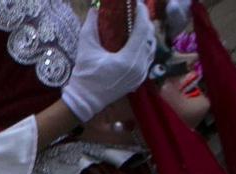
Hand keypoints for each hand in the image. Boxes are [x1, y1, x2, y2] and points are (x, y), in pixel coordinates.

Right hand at [63, 3, 155, 122]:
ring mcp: (141, 74)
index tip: (136, 4)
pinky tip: (137, 43)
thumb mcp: (86, 50)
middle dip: (145, 22)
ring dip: (147, 35)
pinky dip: (145, 47)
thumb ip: (91, 27)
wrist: (85, 102)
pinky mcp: (139, 79)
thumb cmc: (84, 77)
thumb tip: (94, 9)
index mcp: (128, 59)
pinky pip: (148, 58)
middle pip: (149, 37)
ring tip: (137, 26)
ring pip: (152, 47)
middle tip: (136, 13)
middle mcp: (139, 66)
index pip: (142, 30)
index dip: (141, 14)